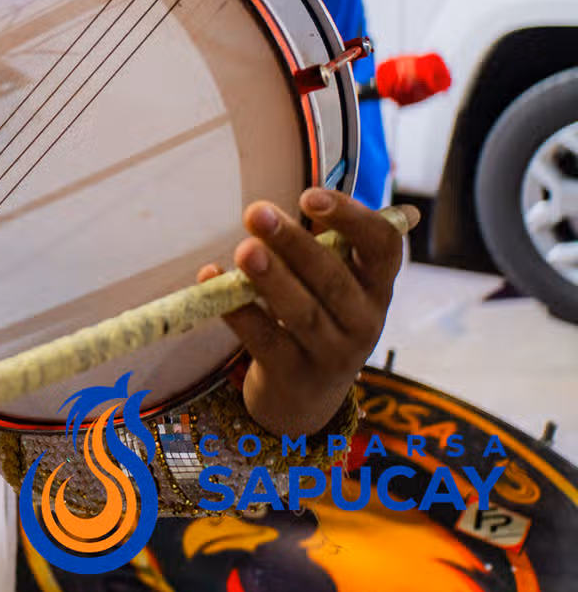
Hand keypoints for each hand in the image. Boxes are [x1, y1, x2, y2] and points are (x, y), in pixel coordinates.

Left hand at [200, 188, 413, 436]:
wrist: (306, 397)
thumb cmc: (319, 317)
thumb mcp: (335, 284)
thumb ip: (326, 245)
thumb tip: (332, 194)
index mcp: (376, 287)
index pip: (382, 248)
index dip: (351, 219)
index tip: (309, 196)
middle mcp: (364, 322)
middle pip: (333, 278)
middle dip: (294, 243)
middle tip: (255, 212)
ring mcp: (331, 354)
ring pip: (302, 313)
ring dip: (271, 278)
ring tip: (244, 250)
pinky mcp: (293, 376)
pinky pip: (264, 340)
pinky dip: (236, 310)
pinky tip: (210, 277)